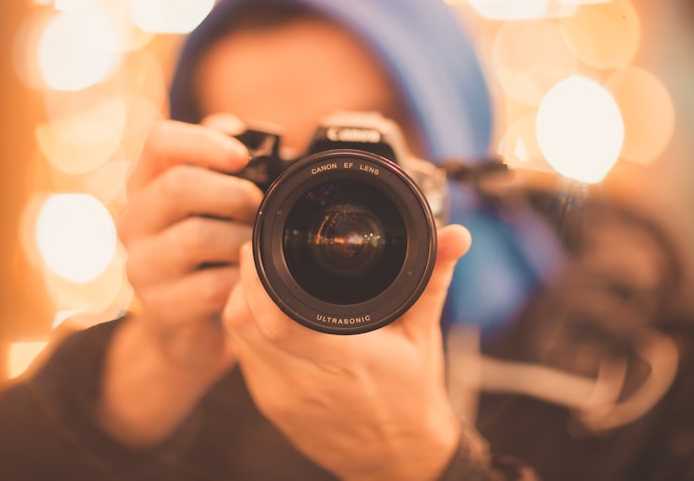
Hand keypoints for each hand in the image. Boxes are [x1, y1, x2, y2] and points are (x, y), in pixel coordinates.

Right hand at [99, 117, 258, 443]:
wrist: (190, 324)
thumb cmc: (211, 248)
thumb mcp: (213, 201)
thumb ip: (223, 163)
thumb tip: (240, 131)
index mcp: (146, 183)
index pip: (160, 141)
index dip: (205, 141)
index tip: (244, 157)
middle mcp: (133, 219)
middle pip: (179, 186)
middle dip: (234, 194)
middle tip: (258, 209)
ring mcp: (141, 266)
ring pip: (197, 236)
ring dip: (241, 238)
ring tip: (257, 245)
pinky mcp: (161, 308)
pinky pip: (211, 286)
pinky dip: (241, 280)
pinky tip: (249, 278)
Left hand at [224, 224, 471, 480]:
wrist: (399, 457)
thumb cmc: (412, 394)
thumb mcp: (424, 333)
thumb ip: (433, 278)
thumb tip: (457, 236)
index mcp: (345, 359)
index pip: (276, 319)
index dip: (257, 279)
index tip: (261, 247)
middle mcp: (305, 382)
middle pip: (243, 324)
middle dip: (243, 282)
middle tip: (258, 256)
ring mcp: (283, 399)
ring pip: (237, 340)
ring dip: (242, 306)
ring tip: (261, 282)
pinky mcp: (272, 408)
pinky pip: (244, 361)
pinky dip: (249, 333)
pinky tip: (268, 319)